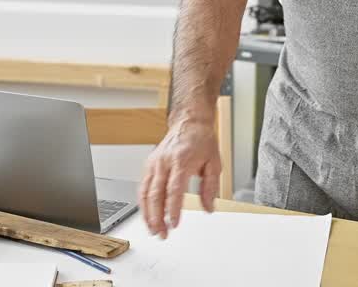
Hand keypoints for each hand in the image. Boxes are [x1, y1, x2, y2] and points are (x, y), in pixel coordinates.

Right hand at [139, 114, 221, 238]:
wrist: (189, 123)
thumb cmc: (201, 141)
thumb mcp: (214, 163)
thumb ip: (211, 188)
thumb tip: (209, 208)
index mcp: (181, 161)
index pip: (174, 190)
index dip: (172, 209)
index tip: (174, 224)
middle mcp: (164, 162)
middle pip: (155, 194)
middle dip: (157, 217)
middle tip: (162, 233)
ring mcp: (154, 163)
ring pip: (144, 192)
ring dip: (147, 214)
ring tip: (153, 229)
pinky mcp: (149, 165)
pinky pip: (143, 187)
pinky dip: (143, 203)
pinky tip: (148, 214)